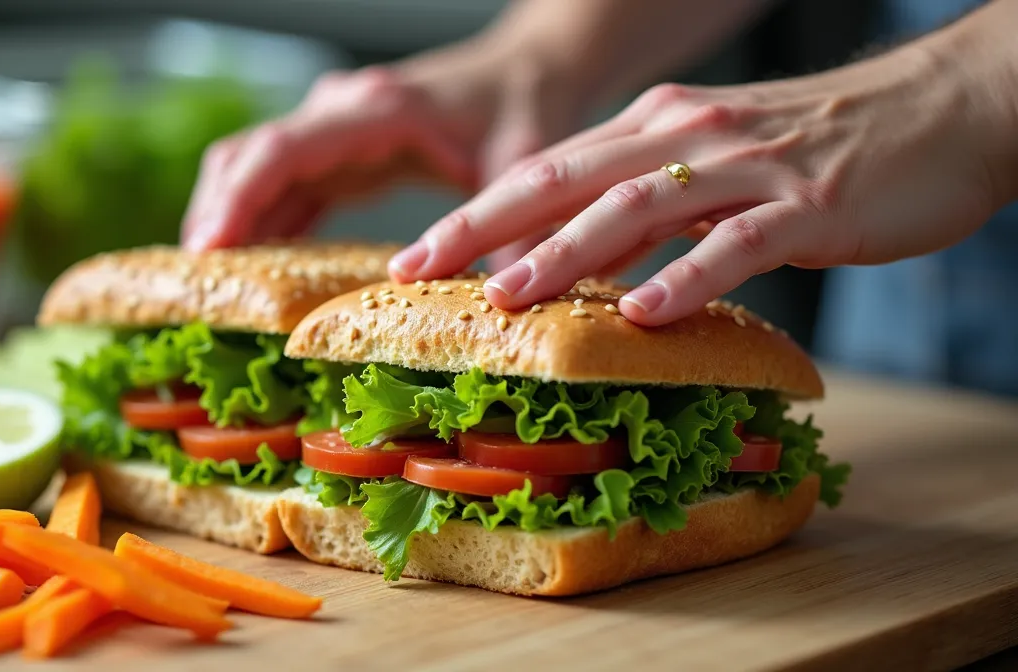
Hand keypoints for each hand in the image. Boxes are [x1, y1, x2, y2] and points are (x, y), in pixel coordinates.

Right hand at [179, 36, 579, 255]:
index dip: (240, 197)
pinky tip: (249, 268)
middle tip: (195, 283)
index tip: (210, 246)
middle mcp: (340, 112)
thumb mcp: (522, 167)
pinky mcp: (336, 154)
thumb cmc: (522, 108)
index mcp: (375, 111)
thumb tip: (498, 302)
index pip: (284, 149)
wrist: (524, 71)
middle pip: (248, 157)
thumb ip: (506, 229)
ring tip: (209, 286)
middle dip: (215, 216)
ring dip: (228, 222)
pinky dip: (258, 223)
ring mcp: (331, 130)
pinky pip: (280, 186)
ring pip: (253, 169)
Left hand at [388, 15, 1017, 325]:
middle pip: (565, 181)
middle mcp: (685, 138)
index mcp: (656, 130)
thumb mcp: (716, 167)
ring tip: (505, 293)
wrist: (943, 108)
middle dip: (482, 226)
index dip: (473, 212)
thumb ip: (649, 210)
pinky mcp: (807, 206)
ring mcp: (746, 169)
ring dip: (565, 252)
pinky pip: (736, 245)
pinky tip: (644, 313)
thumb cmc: (824, 147)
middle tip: (414, 271)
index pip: (547, 171)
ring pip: (636, 208)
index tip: (412, 256)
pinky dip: (687, 277)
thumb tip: (581, 268)